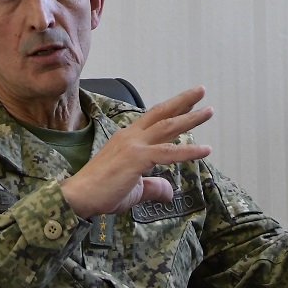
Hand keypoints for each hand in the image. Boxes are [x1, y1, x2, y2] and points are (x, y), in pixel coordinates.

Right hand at [60, 87, 212, 216]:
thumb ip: (153, 187)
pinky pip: (168, 152)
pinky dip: (189, 150)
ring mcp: (134, 145)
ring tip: (208, 110)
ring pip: (168, 127)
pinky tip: (205, 149)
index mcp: (127, 139)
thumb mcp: (134, 189)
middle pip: (162, 113)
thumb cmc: (101, 192)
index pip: (153, 118)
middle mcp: (131, 136)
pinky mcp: (137, 158)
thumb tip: (169, 191)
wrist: (79, 197)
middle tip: (201, 90)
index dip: (171, 109)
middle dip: (183, 101)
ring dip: (190, 118)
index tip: (187, 102)